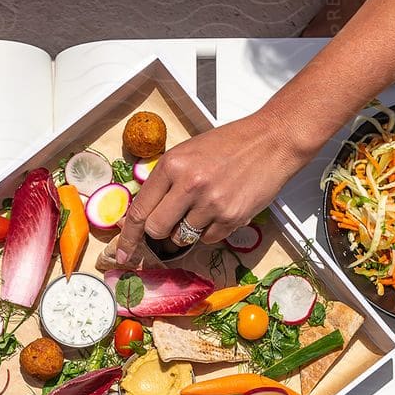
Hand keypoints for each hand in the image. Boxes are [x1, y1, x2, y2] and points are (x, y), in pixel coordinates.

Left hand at [116, 109, 311, 259]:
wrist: (271, 142)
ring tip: (206, 206)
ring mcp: (211, 203)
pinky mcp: (231, 218)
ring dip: (189, 229)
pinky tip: (222, 208)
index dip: (128, 236)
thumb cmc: (229, 145)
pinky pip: (208, 239)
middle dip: (161, 232)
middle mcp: (188, 185)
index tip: (122, 253)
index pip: (140, 210)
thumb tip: (145, 213)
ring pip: (183, 238)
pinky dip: (211, 230)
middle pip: (157, 230)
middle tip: (173, 222)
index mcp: (172, 165)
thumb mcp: (188, 152)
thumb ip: (166, 180)